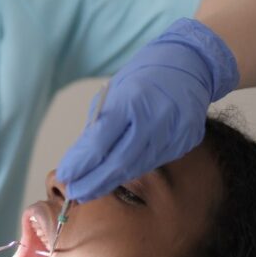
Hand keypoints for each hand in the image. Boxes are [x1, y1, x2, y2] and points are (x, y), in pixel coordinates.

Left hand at [57, 18, 238, 202]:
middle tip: (75, 193)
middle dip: (94, 182)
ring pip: (137, 166)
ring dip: (111, 181)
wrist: (190, 63)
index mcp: (132, 101)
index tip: (64, 176)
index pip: (100, 142)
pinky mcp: (186, 141)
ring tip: (90, 189)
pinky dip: (133, 169)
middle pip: (120, 162)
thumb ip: (99, 125)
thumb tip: (79, 159)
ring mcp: (174, 132)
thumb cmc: (145, 76)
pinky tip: (119, 175)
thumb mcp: (115, 92)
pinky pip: (155, 161)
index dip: (81, 164)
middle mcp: (155, 118)